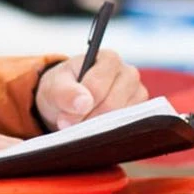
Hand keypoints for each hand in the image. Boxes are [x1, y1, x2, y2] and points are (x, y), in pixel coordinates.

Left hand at [34, 49, 148, 130]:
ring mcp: (137, 94)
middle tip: (71, 127)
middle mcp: (129, 74)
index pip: (97, 86)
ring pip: (121, 119)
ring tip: (81, 126)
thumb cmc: (63, 87)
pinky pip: (127, 128)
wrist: (69, 100)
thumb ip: (65, 92)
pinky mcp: (138, 113)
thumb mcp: (55, 86)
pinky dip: (109, 134)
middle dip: (88, 119)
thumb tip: (84, 103)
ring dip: (98, 128)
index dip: (79, 106)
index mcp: (109, 59)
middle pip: (112, 104)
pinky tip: (95, 132)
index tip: (64, 119)